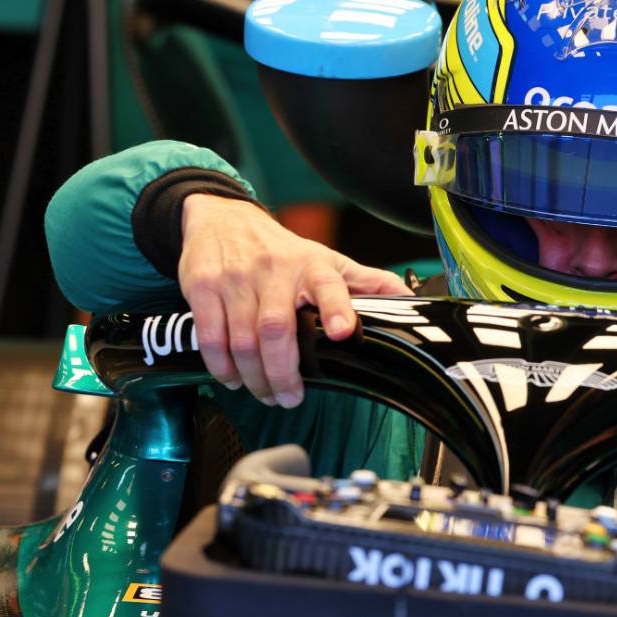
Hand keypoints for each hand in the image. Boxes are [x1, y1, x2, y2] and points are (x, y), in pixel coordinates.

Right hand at [178, 194, 412, 407]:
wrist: (223, 218)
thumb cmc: (282, 250)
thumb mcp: (328, 260)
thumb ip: (367, 283)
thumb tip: (412, 303)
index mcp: (312, 265)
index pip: (328, 284)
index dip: (336, 307)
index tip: (342, 331)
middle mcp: (274, 270)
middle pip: (277, 328)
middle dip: (283, 372)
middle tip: (290, 397)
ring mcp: (237, 279)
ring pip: (244, 339)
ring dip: (255, 376)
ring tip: (267, 393)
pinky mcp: (204, 287)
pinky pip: (211, 335)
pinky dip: (221, 365)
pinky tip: (233, 378)